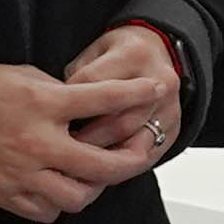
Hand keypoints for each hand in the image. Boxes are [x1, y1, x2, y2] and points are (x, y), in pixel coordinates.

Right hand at [0, 61, 154, 223]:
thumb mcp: (21, 75)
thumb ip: (57, 93)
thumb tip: (84, 105)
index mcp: (43, 104)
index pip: (103, 99)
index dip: (137, 94)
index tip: (157, 90)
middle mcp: (39, 143)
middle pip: (104, 164)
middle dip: (133, 159)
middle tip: (143, 152)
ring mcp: (23, 174)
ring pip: (79, 197)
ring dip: (95, 187)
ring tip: (97, 174)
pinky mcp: (6, 194)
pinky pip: (47, 211)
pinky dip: (60, 203)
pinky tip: (61, 188)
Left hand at [63, 19, 185, 162]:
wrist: (158, 54)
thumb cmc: (119, 54)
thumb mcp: (94, 51)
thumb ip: (77, 75)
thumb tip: (57, 107)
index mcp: (134, 54)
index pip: (94, 85)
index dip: (68, 104)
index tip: (49, 119)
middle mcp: (158, 81)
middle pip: (116, 120)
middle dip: (84, 139)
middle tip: (57, 152)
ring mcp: (169, 108)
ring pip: (132, 143)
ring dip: (102, 159)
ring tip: (76, 167)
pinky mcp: (173, 129)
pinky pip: (146, 156)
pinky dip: (120, 168)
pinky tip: (99, 172)